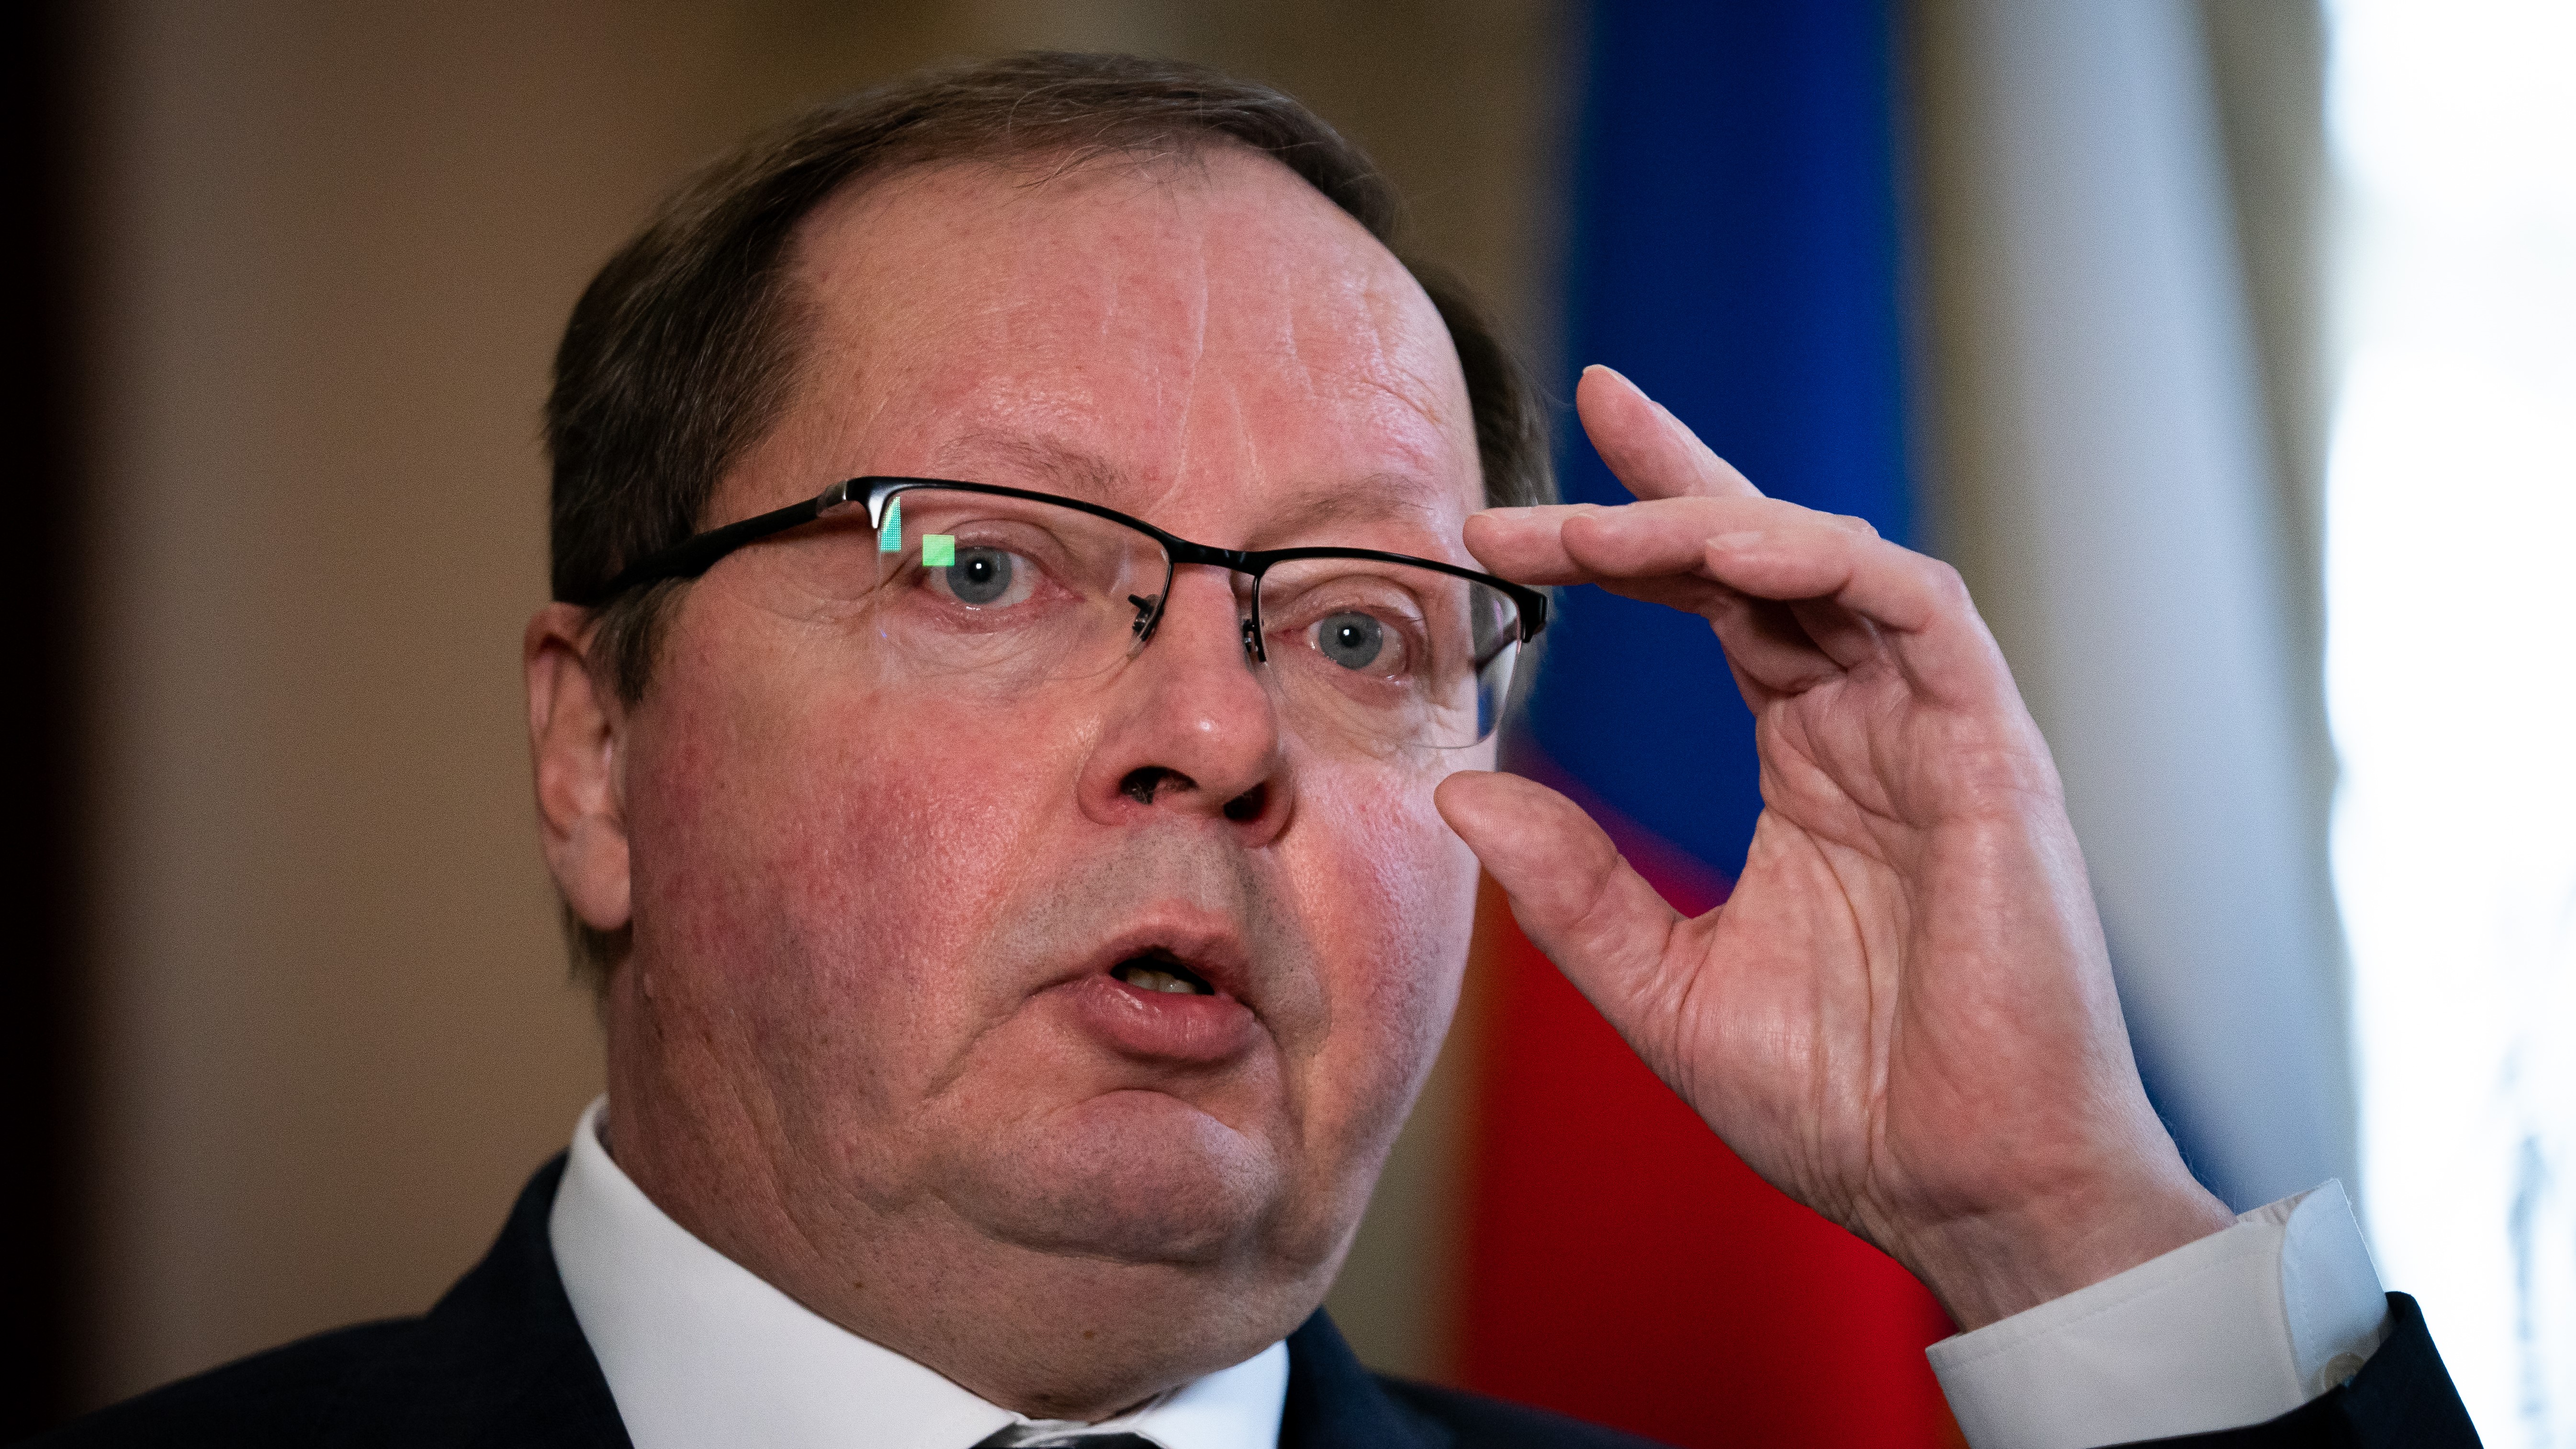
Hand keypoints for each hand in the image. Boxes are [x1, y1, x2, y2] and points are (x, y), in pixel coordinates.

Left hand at [1435, 365, 2232, 1329]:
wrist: (1966, 1191)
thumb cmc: (1843, 1102)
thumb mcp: (1664, 986)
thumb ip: (1570, 888)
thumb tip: (1458, 790)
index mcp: (1806, 763)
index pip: (1714, 606)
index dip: (1624, 544)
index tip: (1506, 520)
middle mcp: (1870, 724)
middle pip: (1765, 554)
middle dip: (1659, 492)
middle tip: (1552, 445)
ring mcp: (1936, 729)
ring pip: (1830, 560)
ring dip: (1715, 522)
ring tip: (1599, 520)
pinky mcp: (1994, 750)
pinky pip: (1917, 611)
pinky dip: (1829, 564)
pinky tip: (1734, 550)